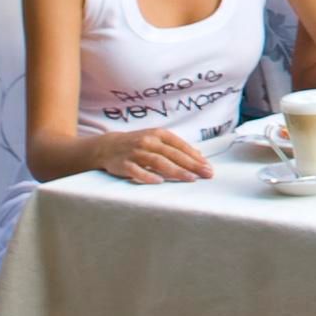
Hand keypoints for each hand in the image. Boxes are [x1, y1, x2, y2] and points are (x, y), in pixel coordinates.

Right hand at [93, 127, 215, 183]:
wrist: (107, 146)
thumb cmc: (137, 143)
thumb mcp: (156, 139)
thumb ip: (176, 147)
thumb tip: (199, 154)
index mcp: (158, 134)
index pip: (180, 145)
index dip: (195, 156)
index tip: (208, 166)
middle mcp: (148, 141)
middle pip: (173, 154)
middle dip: (191, 165)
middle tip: (206, 174)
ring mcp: (135, 152)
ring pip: (158, 162)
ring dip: (176, 171)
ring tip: (190, 178)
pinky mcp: (123, 164)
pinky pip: (137, 171)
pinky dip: (148, 176)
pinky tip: (160, 181)